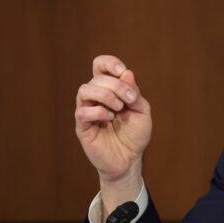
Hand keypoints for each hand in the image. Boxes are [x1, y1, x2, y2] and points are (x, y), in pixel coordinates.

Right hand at [75, 55, 151, 193]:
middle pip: (97, 77)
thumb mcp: (141, 110)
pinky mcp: (83, 127)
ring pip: (84, 89)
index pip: (100, 65)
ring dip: (106, 95)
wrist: (130, 159)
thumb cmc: (135, 134)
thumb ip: (134, 92)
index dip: (109, 63)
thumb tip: (126, 73)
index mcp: (110, 89)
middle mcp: (96, 97)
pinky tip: (110, 118)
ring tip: (118, 108)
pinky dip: (99, 111)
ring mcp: (87, 111)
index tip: (123, 72)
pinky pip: (82, 111)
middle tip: (130, 100)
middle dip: (117, 85)